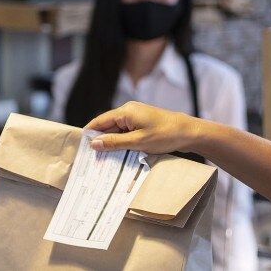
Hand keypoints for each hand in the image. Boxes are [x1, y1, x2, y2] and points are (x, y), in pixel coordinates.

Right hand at [84, 101, 207, 153]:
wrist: (189, 132)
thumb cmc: (165, 135)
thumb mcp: (138, 142)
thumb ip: (115, 143)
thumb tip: (94, 144)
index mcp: (126, 111)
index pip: (100, 121)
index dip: (89, 134)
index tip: (80, 147)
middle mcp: (129, 110)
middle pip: (108, 126)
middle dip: (101, 141)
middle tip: (91, 159)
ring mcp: (137, 116)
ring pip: (117, 131)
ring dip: (112, 144)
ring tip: (103, 160)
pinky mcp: (143, 123)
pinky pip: (127, 132)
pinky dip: (123, 143)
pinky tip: (119, 155)